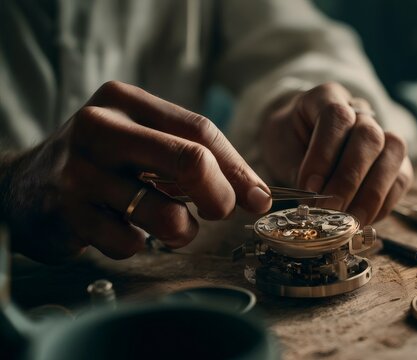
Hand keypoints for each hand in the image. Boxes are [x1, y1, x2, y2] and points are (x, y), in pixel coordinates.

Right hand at [2, 81, 270, 262]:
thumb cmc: (100, 164)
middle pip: (191, 161)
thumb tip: (256, 194)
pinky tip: (123, 230)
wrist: (23, 187)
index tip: (258, 198)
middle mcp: (100, 128)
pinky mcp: (67, 214)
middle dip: (220, 196)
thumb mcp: (141, 142)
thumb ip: (195, 158)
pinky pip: (131, 243)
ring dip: (182, 231)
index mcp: (125, 102)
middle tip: (220, 212)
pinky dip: (139, 245)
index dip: (238, 169)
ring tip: (170, 226)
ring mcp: (80, 171)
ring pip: (166, 214)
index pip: (201, 131)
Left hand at [260, 82, 412, 224]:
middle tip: (330, 209)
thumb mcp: (281, 149)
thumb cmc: (289, 141)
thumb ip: (298, 170)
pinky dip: (384, 202)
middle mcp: (360, 111)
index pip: (336, 116)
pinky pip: (401, 178)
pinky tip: (363, 218)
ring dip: (372, 193)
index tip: (310, 187)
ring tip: (349, 220)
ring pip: (393, 153)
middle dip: (349, 178)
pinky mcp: (395, 160)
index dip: (324, 154)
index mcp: (326, 97)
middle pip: (369, 136)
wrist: (299, 140)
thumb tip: (314, 200)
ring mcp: (382, 132)